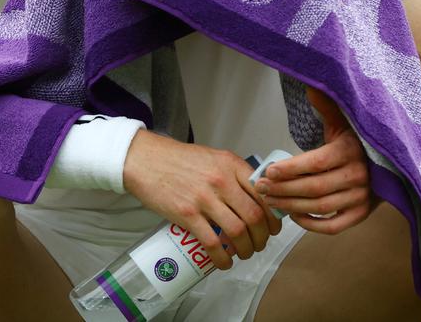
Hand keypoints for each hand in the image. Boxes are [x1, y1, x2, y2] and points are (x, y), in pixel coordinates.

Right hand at [123, 131, 281, 269]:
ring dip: (246, 249)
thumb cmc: (179, 160)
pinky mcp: (187, 215)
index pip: (263, 193)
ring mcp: (204, 198)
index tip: (273, 228)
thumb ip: (233, 173)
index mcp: (231, 165)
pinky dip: (222, 257)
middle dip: (262, 237)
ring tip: (244, 253)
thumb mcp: (213, 158)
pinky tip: (224, 262)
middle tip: (260, 244)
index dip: (273, 216)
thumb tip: (254, 195)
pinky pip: (212, 242)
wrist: (146, 160)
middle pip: (254, 216)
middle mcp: (221, 181)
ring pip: (237, 231)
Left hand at [254, 87, 376, 234]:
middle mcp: (359, 175)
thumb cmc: (356, 140)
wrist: (389, 161)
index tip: (269, 171)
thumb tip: (310, 85)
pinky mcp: (362, 214)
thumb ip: (326, 105)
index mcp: (350, 150)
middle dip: (283, 189)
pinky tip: (295, 216)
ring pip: (320, 206)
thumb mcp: (343, 120)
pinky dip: (312, 224)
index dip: (291, 168)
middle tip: (261, 188)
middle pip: (314, 187)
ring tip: (270, 200)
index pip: (316, 162)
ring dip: (291, 205)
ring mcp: (361, 197)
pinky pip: (334, 226)